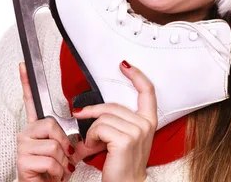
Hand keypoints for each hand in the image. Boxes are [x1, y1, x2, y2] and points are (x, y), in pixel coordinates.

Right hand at [16, 63, 76, 181]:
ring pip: (54, 144)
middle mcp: (26, 134)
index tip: (24, 65)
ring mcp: (23, 146)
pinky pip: (50, 159)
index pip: (31, 101)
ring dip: (62, 162)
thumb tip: (83, 131)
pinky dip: (57, 171)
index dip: (26, 82)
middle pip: (52, 125)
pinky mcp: (23, 160)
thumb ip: (70, 137)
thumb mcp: (66, 151)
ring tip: (56, 169)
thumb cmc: (54, 174)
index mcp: (37, 129)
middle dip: (64, 145)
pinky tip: (51, 175)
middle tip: (62, 159)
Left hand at [72, 60, 156, 181]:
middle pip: (112, 105)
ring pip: (103, 117)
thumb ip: (116, 120)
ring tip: (92, 144)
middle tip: (82, 121)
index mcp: (148, 121)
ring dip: (91, 131)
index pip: (147, 91)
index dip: (136, 75)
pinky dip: (91, 138)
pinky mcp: (125, 139)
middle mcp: (145, 125)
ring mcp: (137, 131)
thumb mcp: (123, 138)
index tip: (125, 65)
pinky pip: (99, 127)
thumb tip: (93, 110)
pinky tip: (93, 148)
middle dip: (93, 113)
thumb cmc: (121, 166)